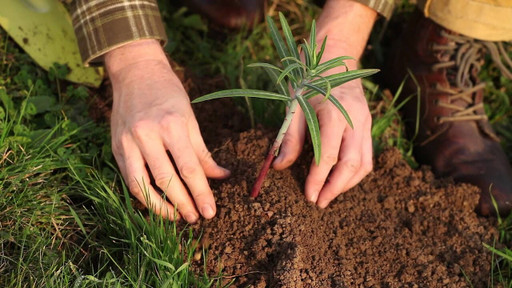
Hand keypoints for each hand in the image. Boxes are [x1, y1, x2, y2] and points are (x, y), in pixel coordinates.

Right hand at [105, 40, 229, 222]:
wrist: (135, 71)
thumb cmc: (168, 93)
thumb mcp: (190, 118)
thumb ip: (202, 151)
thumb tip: (221, 176)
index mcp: (172, 125)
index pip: (189, 168)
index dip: (201, 193)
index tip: (210, 212)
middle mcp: (147, 135)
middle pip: (166, 180)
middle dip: (183, 204)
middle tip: (196, 218)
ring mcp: (128, 142)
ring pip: (142, 186)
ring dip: (160, 207)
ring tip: (177, 217)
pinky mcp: (116, 147)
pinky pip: (129, 179)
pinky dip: (143, 195)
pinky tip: (157, 203)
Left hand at [273, 78, 371, 207]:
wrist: (333, 54)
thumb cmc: (308, 77)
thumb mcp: (293, 104)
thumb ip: (289, 137)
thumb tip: (279, 166)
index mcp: (334, 113)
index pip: (328, 156)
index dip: (318, 180)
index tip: (308, 196)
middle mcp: (355, 119)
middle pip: (352, 165)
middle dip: (335, 188)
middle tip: (319, 203)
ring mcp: (366, 122)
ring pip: (365, 163)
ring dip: (348, 183)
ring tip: (329, 194)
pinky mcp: (368, 124)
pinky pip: (367, 155)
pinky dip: (355, 171)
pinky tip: (339, 178)